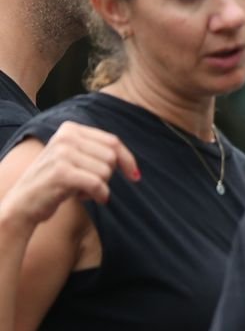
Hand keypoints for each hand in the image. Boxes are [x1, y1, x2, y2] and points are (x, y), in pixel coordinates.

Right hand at [0, 124, 138, 232]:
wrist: (24, 201)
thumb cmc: (56, 182)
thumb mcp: (74, 158)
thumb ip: (97, 152)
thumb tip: (134, 165)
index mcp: (70, 129)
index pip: (112, 141)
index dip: (128, 160)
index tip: (135, 176)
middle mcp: (66, 137)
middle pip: (111, 158)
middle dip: (107, 176)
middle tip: (88, 184)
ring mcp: (62, 153)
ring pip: (106, 172)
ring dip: (99, 186)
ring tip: (79, 189)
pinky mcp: (61, 172)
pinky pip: (98, 184)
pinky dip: (99, 195)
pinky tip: (86, 198)